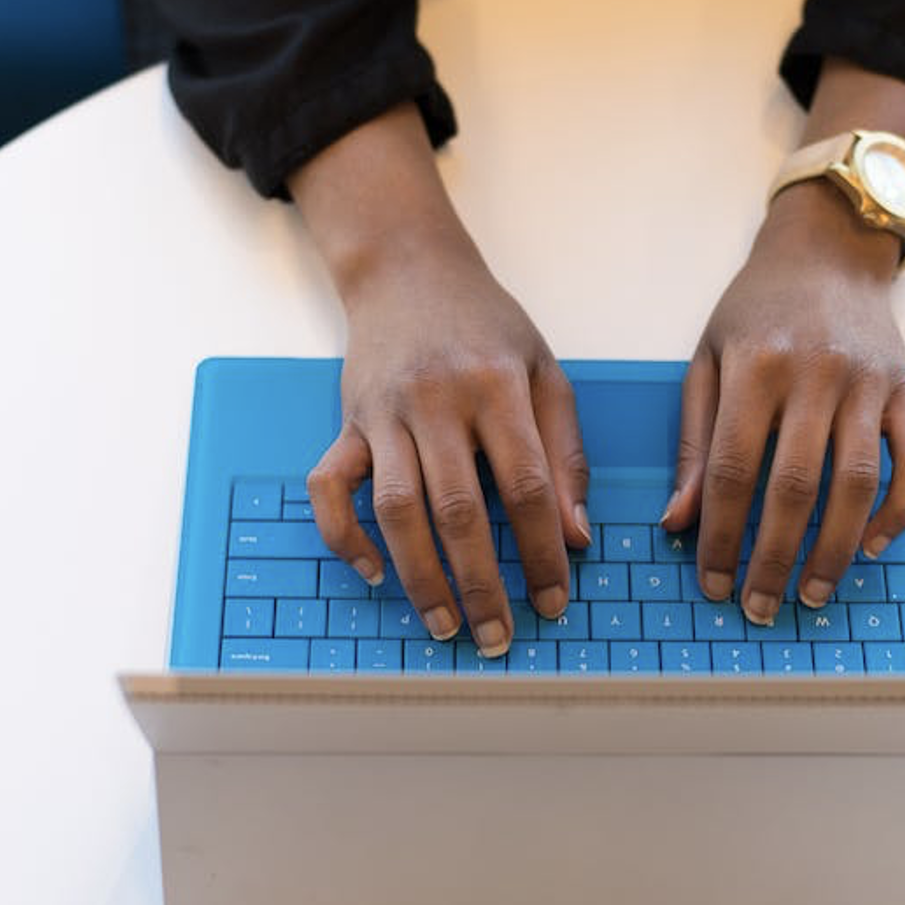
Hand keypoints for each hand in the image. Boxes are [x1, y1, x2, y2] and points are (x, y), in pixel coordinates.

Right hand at [305, 233, 589, 657]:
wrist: (407, 268)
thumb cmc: (485, 325)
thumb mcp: (544, 371)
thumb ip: (565, 452)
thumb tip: (575, 536)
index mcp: (497, 386)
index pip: (527, 486)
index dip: (542, 551)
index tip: (553, 600)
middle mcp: (437, 401)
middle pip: (459, 509)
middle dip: (481, 583)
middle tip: (498, 636)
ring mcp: (384, 413)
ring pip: (396, 509)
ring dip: (419, 576)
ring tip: (444, 625)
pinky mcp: (346, 420)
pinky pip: (330, 488)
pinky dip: (344, 536)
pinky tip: (373, 573)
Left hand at [661, 181, 904, 624]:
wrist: (828, 249)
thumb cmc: (758, 308)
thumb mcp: (708, 359)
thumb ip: (693, 440)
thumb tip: (677, 522)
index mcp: (754, 366)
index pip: (732, 469)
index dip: (720, 535)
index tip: (712, 582)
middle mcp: (815, 375)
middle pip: (794, 487)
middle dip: (773, 557)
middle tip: (760, 606)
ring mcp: (868, 383)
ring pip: (857, 483)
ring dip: (835, 549)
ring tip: (812, 592)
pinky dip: (898, 510)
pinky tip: (873, 545)